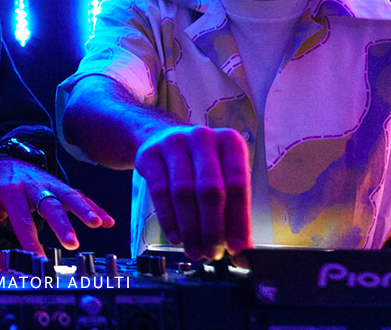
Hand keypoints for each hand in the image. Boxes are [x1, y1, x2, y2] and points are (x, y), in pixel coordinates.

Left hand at [0, 158, 113, 254]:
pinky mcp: (62, 187)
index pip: (22, 219)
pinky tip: (109, 221)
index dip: (30, 240)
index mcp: (12, 191)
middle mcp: (34, 186)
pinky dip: (95, 208)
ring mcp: (51, 185)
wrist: (6, 159)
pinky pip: (81, 196)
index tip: (37, 259)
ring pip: (70, 196)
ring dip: (85, 210)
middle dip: (62, 224)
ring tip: (98, 224)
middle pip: (50, 205)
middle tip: (71, 242)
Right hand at [134, 124, 252, 259]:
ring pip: (183, 193)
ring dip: (190, 229)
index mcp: (229, 142)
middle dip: (212, 229)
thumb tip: (241, 247)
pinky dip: (169, 219)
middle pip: (210, 190)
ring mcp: (173, 142)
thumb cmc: (199, 164)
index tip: (238, 247)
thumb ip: (233, 208)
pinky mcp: (149, 154)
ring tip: (194, 249)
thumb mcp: (222, 176)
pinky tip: (175, 236)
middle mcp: (202, 138)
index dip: (239, 220)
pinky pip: (159, 192)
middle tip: (212, 253)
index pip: (238, 185)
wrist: (161, 138)